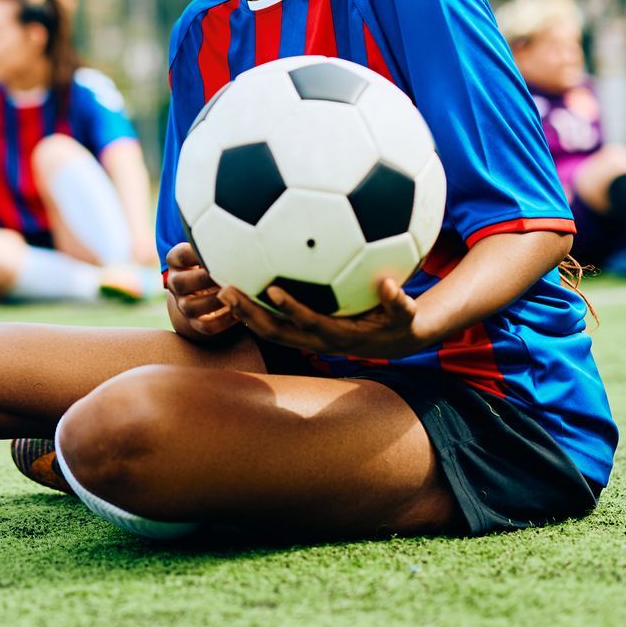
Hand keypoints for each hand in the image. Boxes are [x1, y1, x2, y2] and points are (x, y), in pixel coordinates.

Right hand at [164, 241, 234, 337]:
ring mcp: (182, 304)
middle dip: (205, 278)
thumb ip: (218, 242)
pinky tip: (239, 311)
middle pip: (179, 283)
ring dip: (215, 301)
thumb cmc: (216, 258)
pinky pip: (206, 327)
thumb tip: (243, 236)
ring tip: (236, 293)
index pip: (179, 255)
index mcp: (176, 260)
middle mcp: (174, 282)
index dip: (198, 254)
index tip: (220, 250)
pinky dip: (223, 322)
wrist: (208, 285)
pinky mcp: (195, 322)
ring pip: (191, 307)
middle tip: (229, 273)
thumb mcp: (211, 248)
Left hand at [222, 276, 427, 359]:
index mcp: (338, 335)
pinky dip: (252, 309)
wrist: (392, 342)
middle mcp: (315, 339)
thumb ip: (398, 302)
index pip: (309, 323)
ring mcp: (305, 337)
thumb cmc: (399, 322)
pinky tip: (237, 284)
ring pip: (267, 329)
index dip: (291, 309)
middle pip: (275, 331)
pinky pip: (272, 322)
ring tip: (219, 289)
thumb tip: (389, 284)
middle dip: (248, 314)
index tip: (272, 289)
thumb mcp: (406, 315)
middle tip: (225, 289)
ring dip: (242, 313)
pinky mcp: (300, 331)